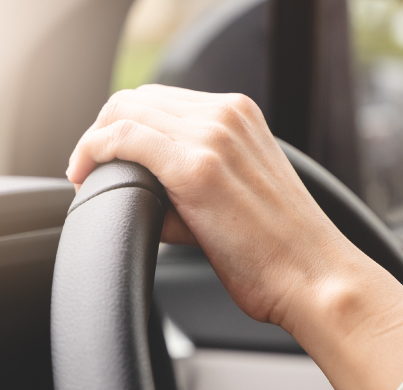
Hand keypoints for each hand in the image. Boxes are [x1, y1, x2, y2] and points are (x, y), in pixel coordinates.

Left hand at [67, 85, 359, 327]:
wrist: (316, 279)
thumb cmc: (284, 253)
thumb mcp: (243, 193)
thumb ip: (195, 178)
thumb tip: (143, 188)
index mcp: (241, 115)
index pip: (161, 98)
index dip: (123, 123)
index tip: (107, 155)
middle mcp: (226, 115)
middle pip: (136, 98)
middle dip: (103, 129)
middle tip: (89, 167)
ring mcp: (212, 137)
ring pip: (123, 112)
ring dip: (94, 142)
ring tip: (86, 175)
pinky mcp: (195, 168)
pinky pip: (122, 138)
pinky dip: (93, 152)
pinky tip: (86, 177)